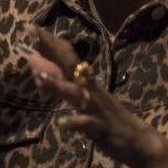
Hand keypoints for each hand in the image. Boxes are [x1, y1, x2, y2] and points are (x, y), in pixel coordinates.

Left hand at [16, 25, 165, 167]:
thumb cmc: (107, 117)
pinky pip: (87, 124)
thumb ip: (63, 85)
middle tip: (32, 35)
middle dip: (51, 51)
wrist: (137, 139)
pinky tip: (62, 122)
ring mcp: (95, 107)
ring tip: (40, 77)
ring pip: (75, 94)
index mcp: (85, 82)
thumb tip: (40, 73)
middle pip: (68, 66)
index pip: (65, 57)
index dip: (48, 43)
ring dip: (57, 85)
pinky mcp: (101, 127)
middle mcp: (89, 90)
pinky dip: (75, 122)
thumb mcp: (84, 98)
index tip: (30, 28)